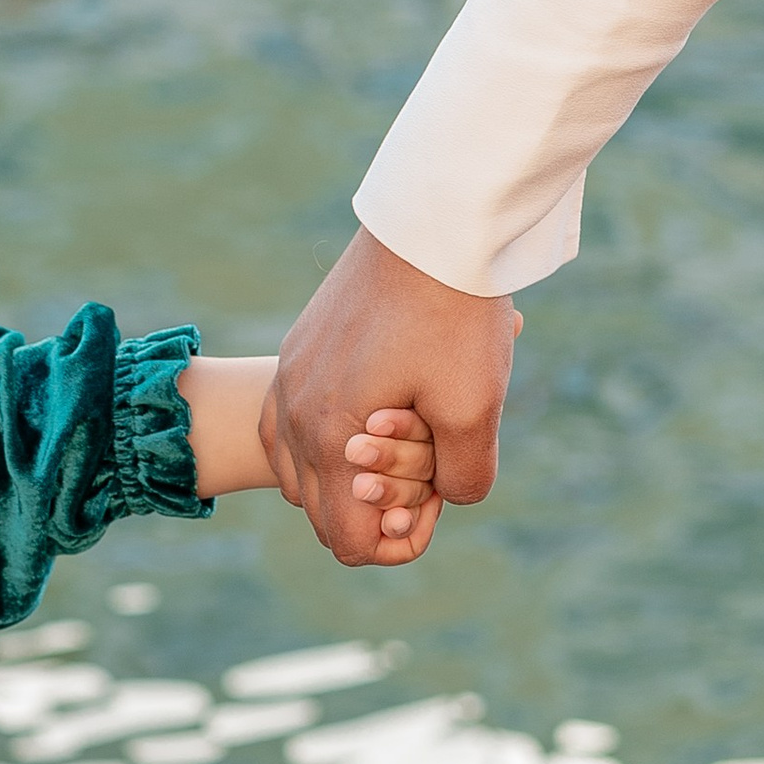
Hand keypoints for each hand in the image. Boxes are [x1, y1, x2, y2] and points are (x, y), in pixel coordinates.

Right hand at [265, 227, 516, 565]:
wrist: (433, 220)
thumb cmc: (455, 313)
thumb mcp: (476, 405)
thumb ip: (463, 477)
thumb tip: (445, 499)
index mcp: (330, 439)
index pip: (349, 540)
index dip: (399, 542)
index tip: (438, 499)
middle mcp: (294, 417)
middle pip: (322, 512)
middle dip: (376, 507)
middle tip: (430, 468)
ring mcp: (287, 382)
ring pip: (300, 473)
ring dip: (349, 475)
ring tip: (404, 440)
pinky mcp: (296, 352)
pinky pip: (290, 426)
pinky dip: (327, 439)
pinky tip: (372, 414)